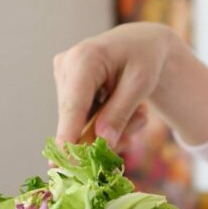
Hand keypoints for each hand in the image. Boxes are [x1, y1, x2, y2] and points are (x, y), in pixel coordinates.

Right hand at [53, 22, 176, 148]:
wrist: (141, 43)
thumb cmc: (144, 58)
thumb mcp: (140, 84)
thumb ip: (120, 113)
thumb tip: (102, 143)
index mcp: (83, 59)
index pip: (72, 106)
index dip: (69, 138)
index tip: (65, 165)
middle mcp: (66, 67)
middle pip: (75, 119)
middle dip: (102, 136)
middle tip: (133, 134)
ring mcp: (63, 78)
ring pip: (79, 124)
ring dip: (109, 129)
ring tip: (136, 113)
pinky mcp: (66, 88)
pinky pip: (82, 120)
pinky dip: (104, 124)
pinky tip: (124, 112)